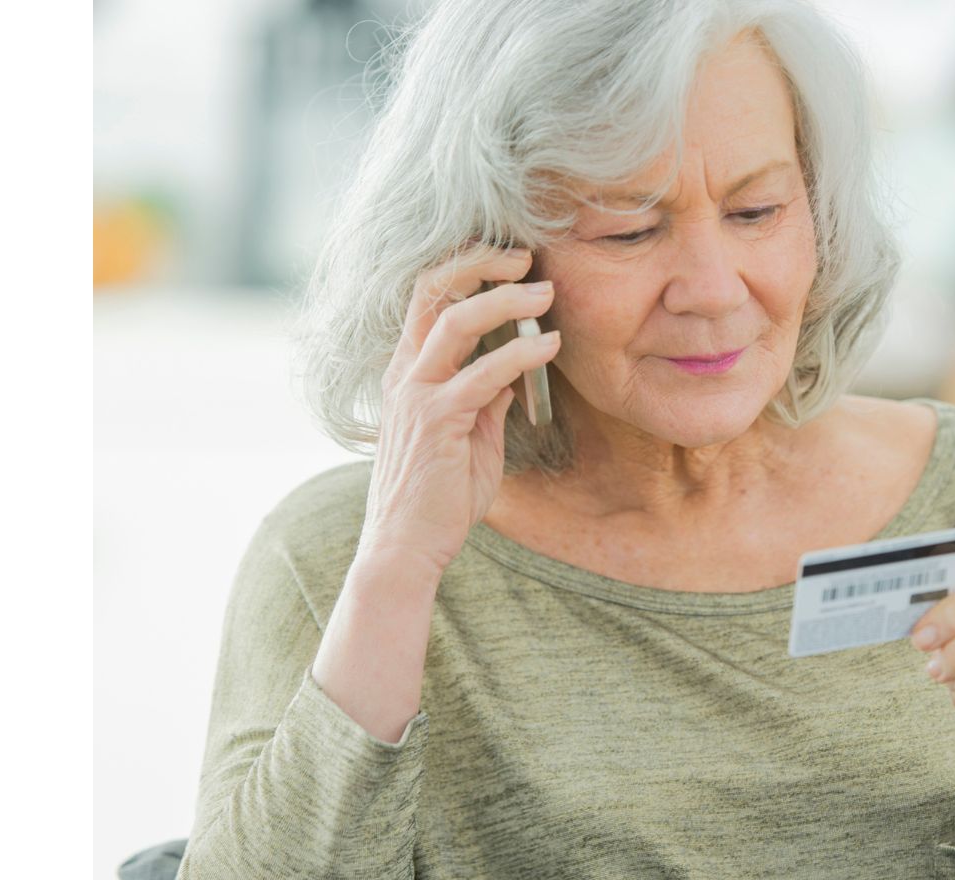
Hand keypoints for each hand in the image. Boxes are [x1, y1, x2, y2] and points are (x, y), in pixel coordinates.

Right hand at [360, 244, 560, 574]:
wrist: (409, 546)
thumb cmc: (440, 495)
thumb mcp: (472, 435)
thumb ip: (488, 398)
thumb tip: (515, 370)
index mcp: (409, 371)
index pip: (429, 297)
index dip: (467, 268)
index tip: (512, 261)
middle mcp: (405, 373)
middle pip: (432, 290)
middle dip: (481, 263)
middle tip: (528, 258)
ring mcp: (416, 394)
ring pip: (456, 321)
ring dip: (507, 300)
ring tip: (546, 293)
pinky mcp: (436, 420)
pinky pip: (483, 373)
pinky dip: (520, 353)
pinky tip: (548, 347)